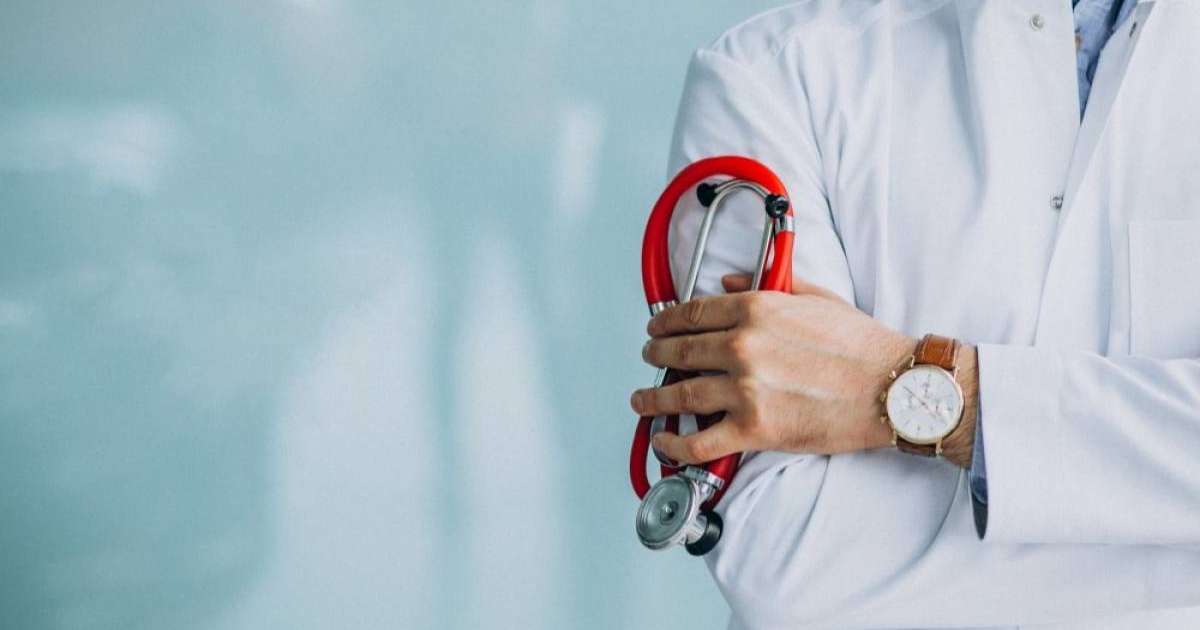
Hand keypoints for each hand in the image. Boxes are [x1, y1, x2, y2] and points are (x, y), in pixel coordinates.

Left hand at [631, 274, 916, 464]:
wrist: (892, 388)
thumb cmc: (861, 345)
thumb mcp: (815, 298)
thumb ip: (769, 285)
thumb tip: (729, 282)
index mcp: (756, 310)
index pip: (693, 313)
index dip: (666, 321)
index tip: (657, 327)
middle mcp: (743, 347)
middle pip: (679, 351)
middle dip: (656, 354)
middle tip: (649, 357)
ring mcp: (745, 390)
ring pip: (679, 396)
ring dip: (653, 398)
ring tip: (643, 400)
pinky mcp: (754, 430)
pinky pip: (699, 442)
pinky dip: (674, 445)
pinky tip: (663, 442)